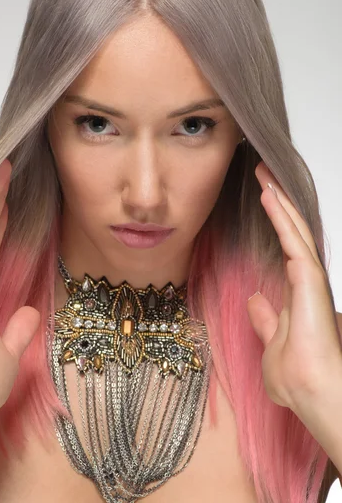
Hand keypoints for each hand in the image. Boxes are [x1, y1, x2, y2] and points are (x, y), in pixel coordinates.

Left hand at [247, 161, 341, 414]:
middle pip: (291, 232)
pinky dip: (280, 214)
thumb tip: (254, 300)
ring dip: (278, 200)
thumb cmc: (295, 377)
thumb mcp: (271, 343)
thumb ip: (265, 320)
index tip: (264, 202)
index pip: (286, 249)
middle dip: (277, 202)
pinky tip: (267, 194)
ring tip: (263, 174)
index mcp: (297, 294)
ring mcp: (310, 277)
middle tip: (263, 175)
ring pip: (294, 228)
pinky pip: (292, 237)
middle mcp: (306, 281)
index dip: (276, 224)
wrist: (310, 392)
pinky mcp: (310, 276)